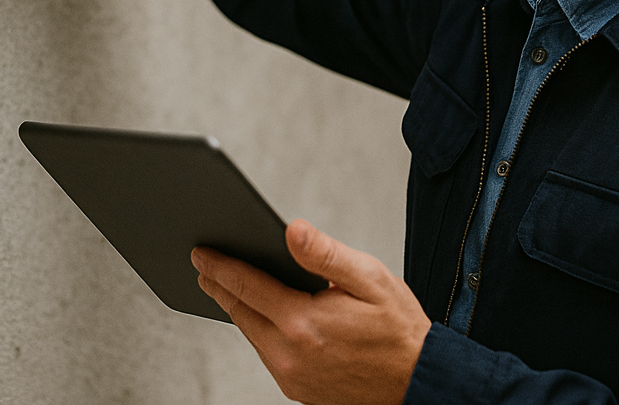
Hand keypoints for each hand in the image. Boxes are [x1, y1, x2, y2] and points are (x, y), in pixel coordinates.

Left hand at [193, 219, 431, 404]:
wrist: (418, 380)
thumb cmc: (398, 328)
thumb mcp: (370, 279)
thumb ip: (326, 255)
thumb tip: (291, 230)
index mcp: (304, 324)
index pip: (248, 287)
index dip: (221, 267)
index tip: (201, 253)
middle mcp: (290, 355)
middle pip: (241, 313)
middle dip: (220, 286)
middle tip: (203, 266)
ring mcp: (291, 377)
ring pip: (251, 335)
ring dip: (238, 309)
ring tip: (226, 285)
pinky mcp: (297, 389)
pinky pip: (267, 353)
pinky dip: (258, 330)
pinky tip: (260, 314)